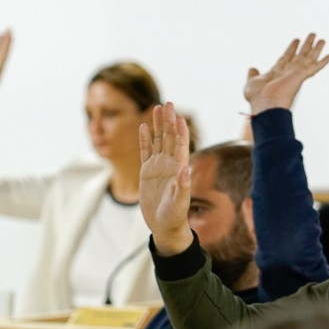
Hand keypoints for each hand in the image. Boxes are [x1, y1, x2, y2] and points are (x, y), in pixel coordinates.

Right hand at [138, 103, 193, 253]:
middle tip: (167, 103)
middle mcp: (170, 164)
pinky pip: (146, 152)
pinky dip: (145, 139)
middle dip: (168, 121)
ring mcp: (158, 167)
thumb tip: (185, 170)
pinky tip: (144, 127)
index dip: (180, 131)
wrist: (164, 225)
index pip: (181, 145)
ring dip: (158, 125)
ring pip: (158, 141)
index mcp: (180, 168)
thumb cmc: (175, 216)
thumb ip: (182, 187)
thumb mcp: (179, 203)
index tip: (178, 116)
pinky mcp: (147, 172)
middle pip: (169, 137)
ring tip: (157, 108)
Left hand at [243, 34, 328, 114]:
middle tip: (312, 35)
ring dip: (316, 48)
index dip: (292, 48)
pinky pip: (314, 66)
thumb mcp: (252, 82)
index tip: (296, 40)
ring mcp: (296, 74)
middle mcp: (289, 72)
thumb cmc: (258, 98)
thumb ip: (253, 75)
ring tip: (322, 39)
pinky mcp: (301, 75)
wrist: (264, 104)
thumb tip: (252, 69)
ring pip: (308, 58)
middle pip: (300, 56)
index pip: (287, 57)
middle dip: (306, 45)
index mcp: (278, 73)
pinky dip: (323, 61)